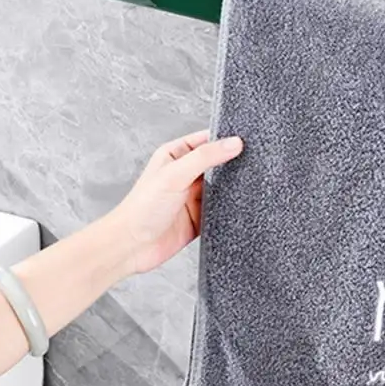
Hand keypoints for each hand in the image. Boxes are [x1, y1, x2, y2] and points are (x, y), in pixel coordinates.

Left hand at [110, 130, 243, 274]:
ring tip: (248, 184)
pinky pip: (222, 209)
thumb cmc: (142, 208)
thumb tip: (233, 143)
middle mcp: (185, 174)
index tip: (244, 140)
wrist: (133, 246)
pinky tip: (238, 206)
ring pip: (222, 187)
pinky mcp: (200, 217)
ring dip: (232, 188)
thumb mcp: (175, 174)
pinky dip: (229, 208)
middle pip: (217, 163)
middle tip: (252, 162)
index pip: (205, 140)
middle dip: (232, 164)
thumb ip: (205, 157)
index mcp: (175, 155)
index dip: (224, 139)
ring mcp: (193, 196)